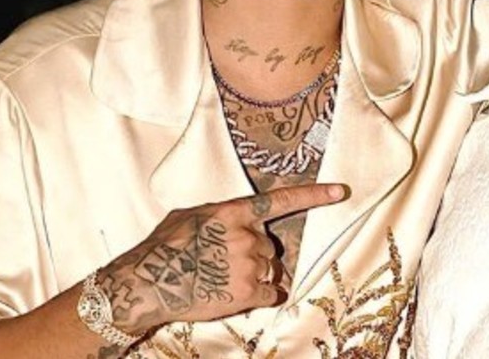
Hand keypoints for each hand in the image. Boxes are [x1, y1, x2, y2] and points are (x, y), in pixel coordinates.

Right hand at [97, 183, 347, 333]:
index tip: (340, 192)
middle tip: (222, 263)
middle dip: (254, 255)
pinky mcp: (248, 291)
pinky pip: (269, 293)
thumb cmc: (162, 248)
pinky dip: (258, 296)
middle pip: (270, 246)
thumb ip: (218, 215)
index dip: (314, 195)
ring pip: (270, 270)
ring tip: (222, 280)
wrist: (148, 284)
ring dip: (254, 276)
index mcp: (234, 212)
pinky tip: (234, 295)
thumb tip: (228, 220)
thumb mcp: (188, 216)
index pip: (282, 200)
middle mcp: (247, 235)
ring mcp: (250, 264)